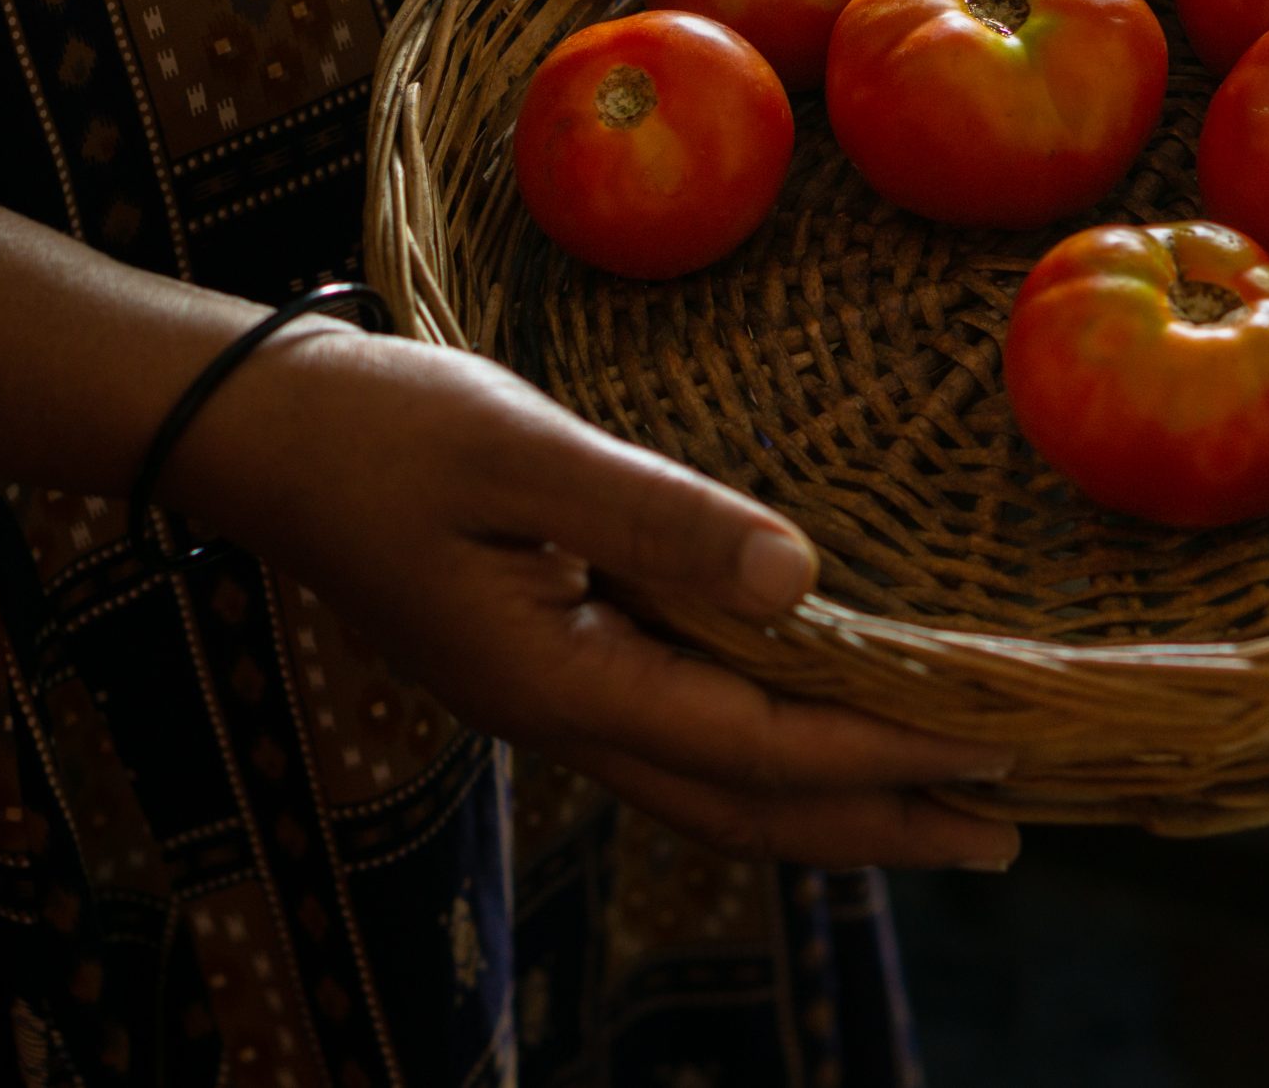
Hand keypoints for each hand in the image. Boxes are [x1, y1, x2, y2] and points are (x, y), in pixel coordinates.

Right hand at [167, 323, 1022, 870]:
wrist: (262, 436)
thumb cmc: (383, 431)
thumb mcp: (522, 455)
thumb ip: (658, 518)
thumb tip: (795, 577)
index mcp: (562, 680)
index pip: (760, 746)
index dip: (884, 756)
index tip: (996, 750)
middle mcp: (564, 715)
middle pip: (748, 809)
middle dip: (880, 828)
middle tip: (1006, 837)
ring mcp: (550, 698)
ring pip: (714, 788)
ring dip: (830, 806)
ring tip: (935, 810)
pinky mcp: (544, 663)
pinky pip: (681, 740)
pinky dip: (766, 756)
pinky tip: (805, 736)